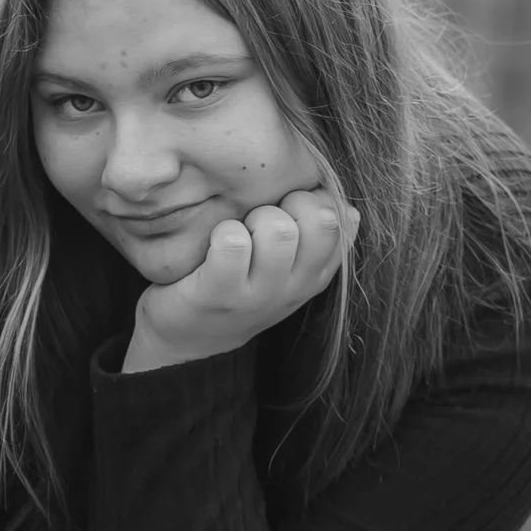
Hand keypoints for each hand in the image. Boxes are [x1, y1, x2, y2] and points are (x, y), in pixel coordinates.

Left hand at [125, 188, 358, 371]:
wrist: (186, 337)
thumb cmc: (236, 284)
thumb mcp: (283, 266)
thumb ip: (309, 234)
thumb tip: (331, 193)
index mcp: (315, 275)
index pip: (344, 223)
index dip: (317, 199)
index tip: (287, 206)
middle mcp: (295, 288)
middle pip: (322, 222)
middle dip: (290, 203)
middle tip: (261, 216)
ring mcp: (259, 295)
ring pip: (280, 230)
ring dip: (254, 218)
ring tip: (238, 230)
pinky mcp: (219, 296)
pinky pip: (233, 244)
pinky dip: (222, 232)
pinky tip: (213, 242)